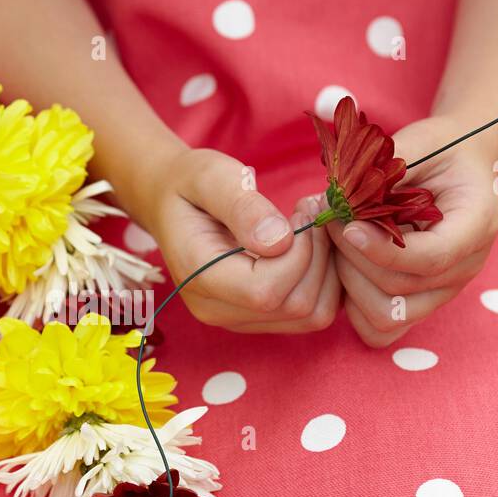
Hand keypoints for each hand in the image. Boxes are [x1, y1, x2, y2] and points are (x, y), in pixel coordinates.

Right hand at [137, 147, 339, 333]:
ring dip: (328, 269)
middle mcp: (217, 310)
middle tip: (312, 211)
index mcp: (199, 277)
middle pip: (297, 306)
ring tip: (314, 226)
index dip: (300, 252)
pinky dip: (325, 279)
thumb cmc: (189, 184)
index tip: (300, 210)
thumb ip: (242, 206)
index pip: (266, 291)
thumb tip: (281, 241)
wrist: (169, 202)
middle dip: (319, 256)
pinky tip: (312, 245)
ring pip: (312, 315)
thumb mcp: (209, 176)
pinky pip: (312, 313)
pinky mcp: (258, 318)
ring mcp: (238, 319)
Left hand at [327, 116, 497, 346]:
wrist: (462, 166)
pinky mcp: (419, 304)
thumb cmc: (441, 151)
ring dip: (350, 284)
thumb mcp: (422, 143)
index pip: (430, 259)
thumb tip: (341, 192)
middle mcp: (465, 268)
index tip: (347, 225)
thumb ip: (389, 167)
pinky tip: (345, 268)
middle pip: (401, 290)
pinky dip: (354, 306)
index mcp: (477, 226)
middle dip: (354, 259)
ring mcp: (443, 292)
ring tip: (336, 245)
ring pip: (387, 316)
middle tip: (329, 222)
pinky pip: (381, 330)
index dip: (382, 249)